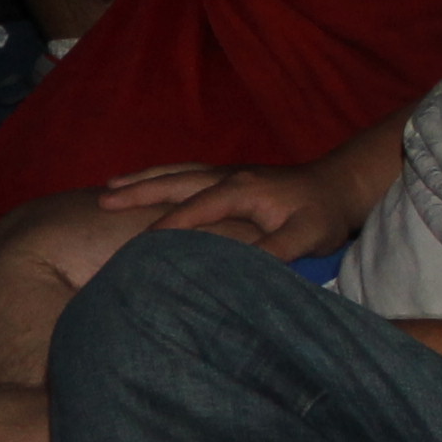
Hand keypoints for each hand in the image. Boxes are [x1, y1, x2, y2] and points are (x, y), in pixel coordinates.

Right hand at [97, 155, 364, 258]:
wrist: (340, 184)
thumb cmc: (323, 213)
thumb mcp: (306, 236)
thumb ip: (273, 251)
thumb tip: (237, 268)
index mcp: (239, 190)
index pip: (192, 210)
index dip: (164, 228)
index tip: (135, 246)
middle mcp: (227, 176)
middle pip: (174, 182)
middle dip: (138, 192)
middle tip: (102, 201)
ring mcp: (228, 173)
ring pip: (177, 173)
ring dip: (144, 180)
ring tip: (110, 188)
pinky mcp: (231, 176)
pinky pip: (186, 174)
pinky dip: (161, 178)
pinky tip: (149, 184)